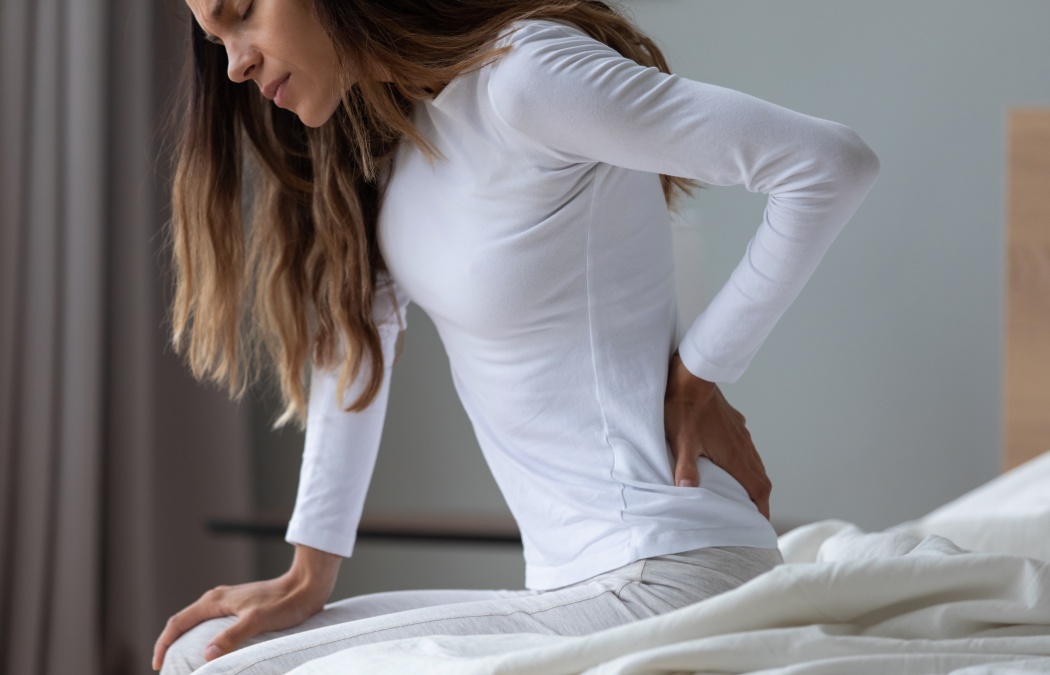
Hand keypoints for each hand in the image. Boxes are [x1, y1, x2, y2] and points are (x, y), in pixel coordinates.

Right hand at [151, 544, 340, 669]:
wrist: (306, 585)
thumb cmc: (285, 603)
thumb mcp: (258, 621)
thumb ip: (232, 637)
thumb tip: (207, 655)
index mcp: (215, 600)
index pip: (177, 622)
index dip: (164, 644)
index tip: (158, 665)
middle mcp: (217, 598)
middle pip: (183, 621)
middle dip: (170, 643)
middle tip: (166, 667)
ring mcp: (227, 601)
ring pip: (196, 622)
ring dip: (185, 640)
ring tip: (182, 661)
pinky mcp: (239, 605)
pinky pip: (210, 622)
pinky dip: (201, 636)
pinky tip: (210, 649)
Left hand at [664, 352, 771, 518]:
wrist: (693, 374)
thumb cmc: (684, 406)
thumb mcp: (681, 439)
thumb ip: (685, 467)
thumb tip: (687, 490)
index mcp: (735, 454)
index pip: (758, 488)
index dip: (762, 509)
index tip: (761, 525)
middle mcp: (743, 445)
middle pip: (761, 479)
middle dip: (760, 500)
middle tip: (753, 517)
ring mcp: (740, 433)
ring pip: (755, 463)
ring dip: (753, 481)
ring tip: (745, 496)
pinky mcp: (734, 423)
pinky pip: (746, 449)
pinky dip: (746, 464)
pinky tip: (733, 464)